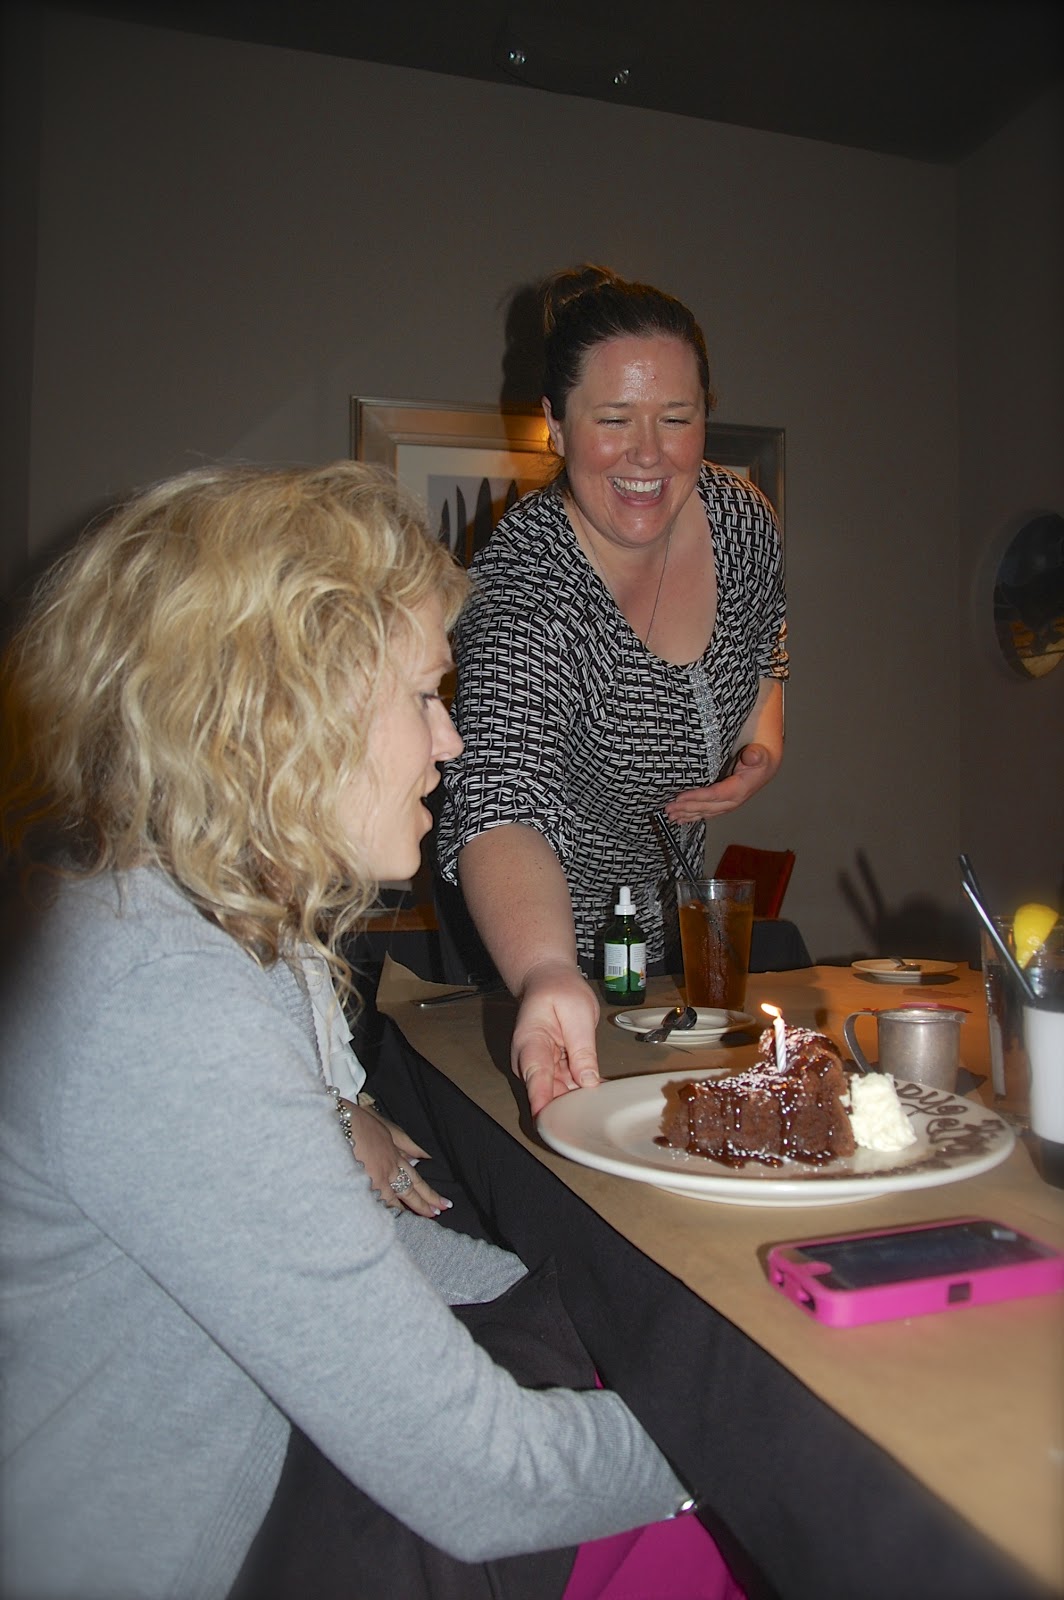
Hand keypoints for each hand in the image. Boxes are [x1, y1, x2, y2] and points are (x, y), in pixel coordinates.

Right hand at [344, 1102, 450, 1217]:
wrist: (344, 1121)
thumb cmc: (363, 1122)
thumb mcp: (389, 1130)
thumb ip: (405, 1145)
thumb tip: (424, 1156)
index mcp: (395, 1156)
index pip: (416, 1180)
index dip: (429, 1193)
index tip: (442, 1204)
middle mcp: (389, 1169)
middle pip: (410, 1191)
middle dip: (424, 1205)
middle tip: (436, 1216)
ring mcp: (376, 1178)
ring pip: (393, 1200)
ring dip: (404, 1211)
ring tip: (414, 1223)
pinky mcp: (362, 1183)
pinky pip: (374, 1201)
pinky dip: (380, 1210)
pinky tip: (384, 1222)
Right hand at [511, 961, 600, 1118]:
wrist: (548, 981)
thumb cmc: (558, 990)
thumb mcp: (578, 1014)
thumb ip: (583, 1049)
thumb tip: (588, 1081)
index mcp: (530, 1043)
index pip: (536, 1079)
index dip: (543, 1105)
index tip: (550, 1126)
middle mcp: (529, 1060)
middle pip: (547, 1094)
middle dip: (570, 1106)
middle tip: (597, 1109)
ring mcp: (539, 1067)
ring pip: (558, 1094)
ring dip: (578, 1099)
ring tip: (601, 1098)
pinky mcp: (550, 1070)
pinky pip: (566, 1086)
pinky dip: (581, 1090)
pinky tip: (598, 1090)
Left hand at [663, 742, 776, 823]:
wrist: (765, 767)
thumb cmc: (760, 760)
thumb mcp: (760, 755)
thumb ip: (755, 755)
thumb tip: (752, 755)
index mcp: (739, 790)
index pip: (714, 795)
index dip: (696, 797)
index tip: (680, 797)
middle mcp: (732, 801)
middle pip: (706, 807)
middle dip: (686, 808)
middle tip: (669, 808)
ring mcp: (727, 804)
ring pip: (704, 812)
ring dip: (687, 815)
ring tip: (671, 816)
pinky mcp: (722, 804)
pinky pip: (706, 812)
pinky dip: (693, 816)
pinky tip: (681, 819)